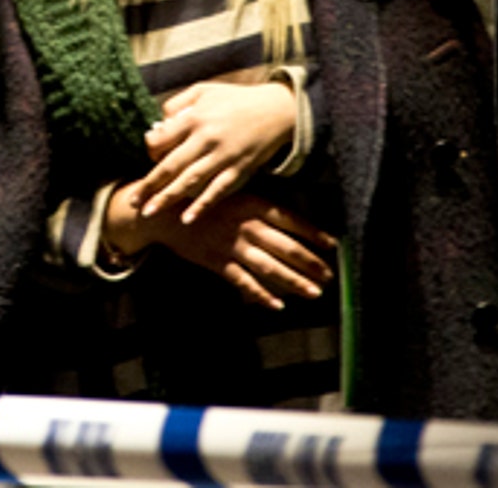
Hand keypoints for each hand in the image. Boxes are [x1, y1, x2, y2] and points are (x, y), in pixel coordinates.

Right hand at [107, 184, 335, 309]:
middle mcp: (246, 225)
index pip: (290, 219)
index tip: (333, 245)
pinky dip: (260, 295)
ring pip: (269, 266)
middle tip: (329, 276)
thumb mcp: (233, 192)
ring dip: (294, 281)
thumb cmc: (203, 200)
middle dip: (310, 263)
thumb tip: (290, 220)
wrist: (164, 212)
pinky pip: (243, 281)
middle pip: (285, 246)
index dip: (313, 233)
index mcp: (253, 204)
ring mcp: (231, 245)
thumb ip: (260, 206)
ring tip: (314, 292)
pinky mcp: (216, 262)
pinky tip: (278, 305)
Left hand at [139, 81, 295, 224]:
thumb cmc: (236, 99)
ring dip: (167, 199)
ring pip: (190, 181)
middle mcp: (206, 137)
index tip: (150, 158)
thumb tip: (157, 126)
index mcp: (194, 116)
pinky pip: (217, 191)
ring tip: (149, 213)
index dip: (150, 152)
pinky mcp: (240, 169)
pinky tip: (187, 218)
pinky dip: (202, 206)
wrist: (278, 109)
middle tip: (131, 202)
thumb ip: (176, 103)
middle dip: (148, 185)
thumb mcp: (204, 89)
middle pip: (170, 165)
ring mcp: (223, 155)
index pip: (161, 140)